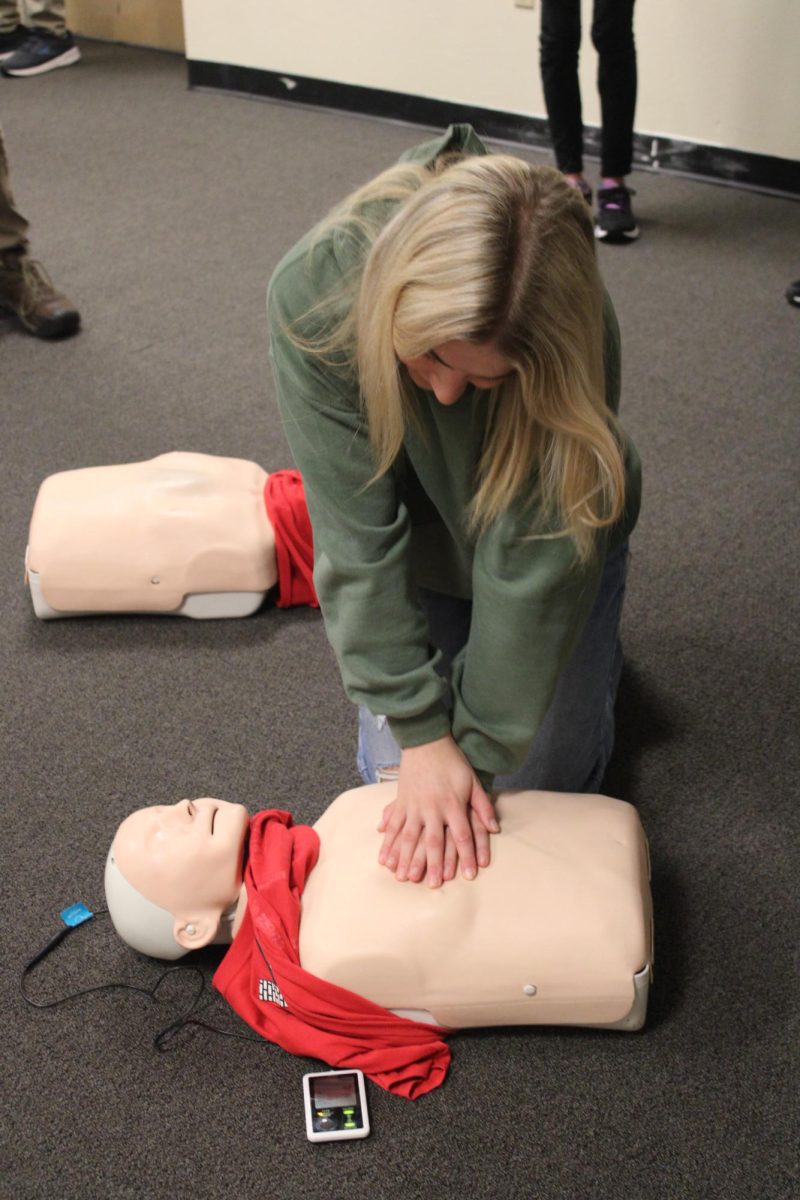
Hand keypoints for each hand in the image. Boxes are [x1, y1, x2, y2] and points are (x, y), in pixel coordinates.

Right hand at [376, 735, 498, 888]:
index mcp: (452, 804)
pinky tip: (385, 859)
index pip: (462, 835)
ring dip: (406, 859)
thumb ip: (483, 806)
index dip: (467, 856)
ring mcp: (414, 806)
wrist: (426, 741)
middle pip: (433, 841)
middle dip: (433, 865)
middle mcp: (432, 808)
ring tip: (404, 878)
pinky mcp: (401, 802)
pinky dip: (388, 843)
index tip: (470, 875)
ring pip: (409, 837)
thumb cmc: (453, 762)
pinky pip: (393, 826)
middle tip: (432, 885)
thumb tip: (495, 828)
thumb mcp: (473, 781)